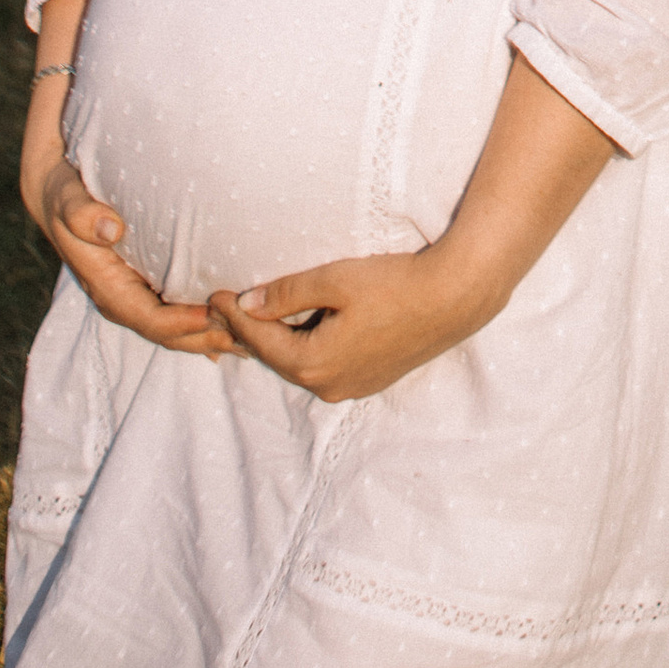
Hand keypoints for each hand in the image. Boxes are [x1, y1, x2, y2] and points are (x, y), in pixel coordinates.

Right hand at [23, 142, 234, 358]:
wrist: (61, 198)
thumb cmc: (68, 197)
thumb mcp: (68, 199)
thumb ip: (83, 214)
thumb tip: (110, 228)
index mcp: (109, 287)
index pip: (148, 317)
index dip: (181, 321)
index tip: (214, 314)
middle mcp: (125, 300)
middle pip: (171, 333)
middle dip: (208, 338)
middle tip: (249, 337)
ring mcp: (138, 297)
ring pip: (180, 330)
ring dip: (214, 337)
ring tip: (255, 338)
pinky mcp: (150, 287)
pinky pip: (181, 315)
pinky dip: (209, 324)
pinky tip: (239, 331)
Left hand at [210, 245, 498, 404]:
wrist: (455, 297)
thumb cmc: (394, 284)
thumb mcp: (335, 281)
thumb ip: (286, 294)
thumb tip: (247, 304)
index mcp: (313, 364)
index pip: (260, 339)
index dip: (233, 316)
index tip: (213, 294)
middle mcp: (328, 385)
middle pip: (278, 356)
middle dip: (251, 331)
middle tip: (226, 306)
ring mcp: (352, 386)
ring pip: (302, 361)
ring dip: (280, 339)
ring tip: (258, 315)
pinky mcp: (371, 378)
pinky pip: (326, 364)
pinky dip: (307, 345)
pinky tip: (303, 327)